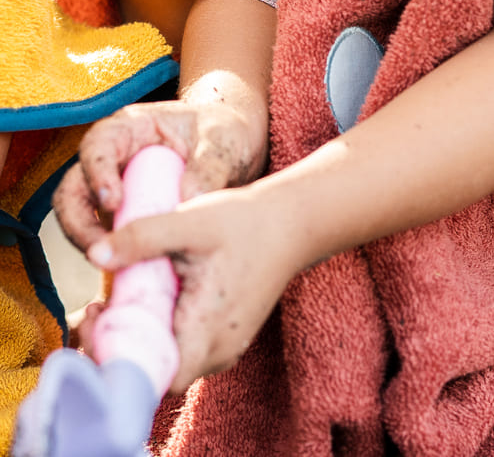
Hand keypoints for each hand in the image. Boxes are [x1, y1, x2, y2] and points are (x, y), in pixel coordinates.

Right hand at [53, 99, 266, 256]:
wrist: (237, 148)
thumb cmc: (226, 132)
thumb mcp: (224, 141)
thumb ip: (210, 164)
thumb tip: (189, 198)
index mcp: (132, 128)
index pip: (98, 145)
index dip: (97, 173)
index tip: (113, 202)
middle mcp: (114, 157)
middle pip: (74, 187)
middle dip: (78, 221)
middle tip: (100, 250)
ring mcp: (116, 188)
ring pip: (80, 217)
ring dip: (89, 243)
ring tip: (113, 265)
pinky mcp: (125, 216)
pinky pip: (107, 237)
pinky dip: (113, 255)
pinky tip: (129, 273)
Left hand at [87, 185, 296, 391]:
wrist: (292, 222)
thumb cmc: (245, 222)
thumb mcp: (192, 221)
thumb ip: (143, 237)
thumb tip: (95, 254)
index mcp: (208, 327)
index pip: (155, 376)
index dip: (119, 356)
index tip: (99, 317)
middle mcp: (219, 349)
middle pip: (156, 373)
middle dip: (121, 346)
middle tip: (98, 307)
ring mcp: (225, 347)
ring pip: (170, 363)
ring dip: (141, 340)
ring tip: (119, 302)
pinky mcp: (227, 338)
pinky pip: (185, 351)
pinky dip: (162, 334)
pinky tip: (152, 302)